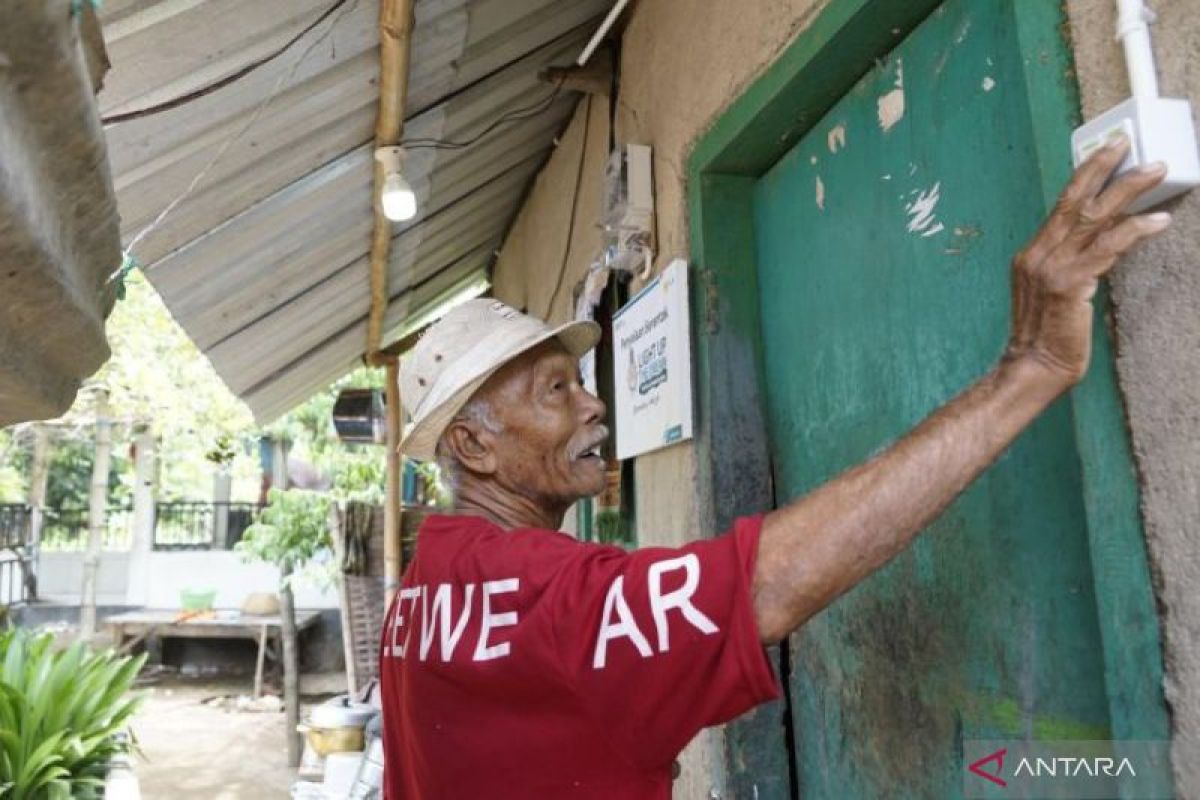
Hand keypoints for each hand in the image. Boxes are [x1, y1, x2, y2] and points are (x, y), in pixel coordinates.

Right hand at [1005, 137, 1170, 388]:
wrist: (1034, 366)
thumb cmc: (1048, 335)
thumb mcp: (1053, 291)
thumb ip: (1071, 264)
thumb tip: (1105, 241)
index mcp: (1032, 253)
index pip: (1061, 204)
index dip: (1085, 174)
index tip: (1107, 151)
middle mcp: (1037, 254)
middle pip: (1074, 199)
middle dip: (1102, 167)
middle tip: (1126, 142)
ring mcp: (1052, 267)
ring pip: (1094, 216)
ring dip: (1128, 189)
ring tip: (1156, 170)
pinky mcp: (1070, 283)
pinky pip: (1108, 247)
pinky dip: (1135, 231)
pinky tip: (1158, 221)